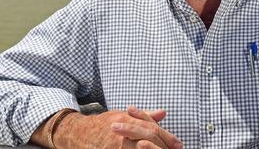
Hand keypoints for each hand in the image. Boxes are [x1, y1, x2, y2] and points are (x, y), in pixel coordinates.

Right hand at [54, 106, 181, 148]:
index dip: (167, 137)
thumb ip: (145, 116)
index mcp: (127, 119)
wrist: (80, 133)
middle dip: (163, 146)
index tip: (178, 144)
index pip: (152, 129)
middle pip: (148, 139)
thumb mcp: (124, 115)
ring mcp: (116, 146)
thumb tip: (163, 112)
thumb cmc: (105, 123)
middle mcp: (122, 133)